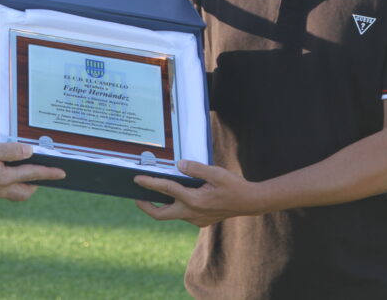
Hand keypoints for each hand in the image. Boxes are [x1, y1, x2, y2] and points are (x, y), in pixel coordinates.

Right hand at [0, 141, 64, 201]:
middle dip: (34, 185)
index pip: (32, 175)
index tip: (62, 173)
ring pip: (11, 193)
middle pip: (24, 192)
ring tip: (21, 172)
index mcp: (3, 178)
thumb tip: (30, 152)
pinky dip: (5, 184)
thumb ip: (11, 151)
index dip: (49, 173)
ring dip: (19, 185)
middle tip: (40, 175)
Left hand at [134, 160, 262, 226]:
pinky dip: (176, 205)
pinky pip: (183, 214)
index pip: (166, 189)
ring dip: (162, 205)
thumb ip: (196, 168)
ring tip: (155, 192)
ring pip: (172, 214)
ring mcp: (196, 219)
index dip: (149, 183)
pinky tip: (178, 195)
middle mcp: (192, 213)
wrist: (249, 202)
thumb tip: (179, 165)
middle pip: (160, 214)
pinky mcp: (200, 221)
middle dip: (146, 207)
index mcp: (194, 200)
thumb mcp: (216, 172)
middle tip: (137, 197)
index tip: (137, 179)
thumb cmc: (233, 186)